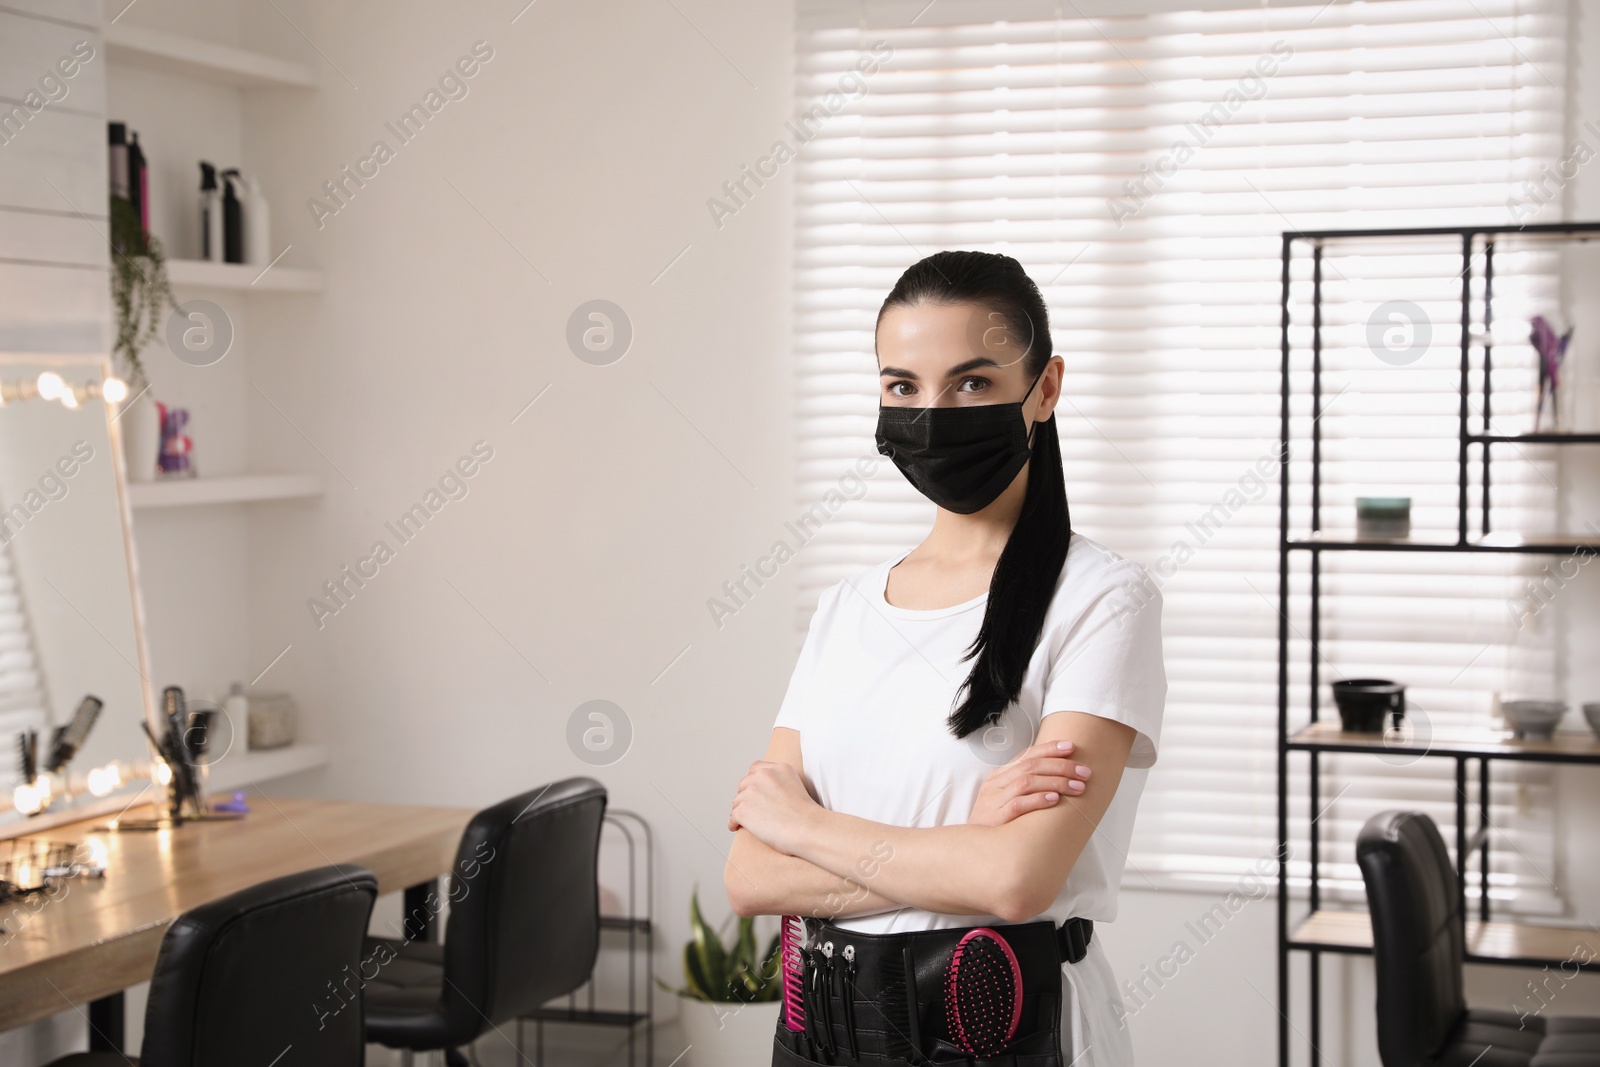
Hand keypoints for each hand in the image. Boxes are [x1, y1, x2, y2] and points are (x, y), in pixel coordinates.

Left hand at [728, 759, 819, 855]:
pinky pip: (732, 816)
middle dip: (745, 797)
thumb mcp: (798, 787)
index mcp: (779, 768)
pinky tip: (736, 828)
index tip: (752, 791)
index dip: (752, 781)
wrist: (809, 829)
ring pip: (737, 801)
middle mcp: (764, 776)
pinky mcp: (744, 809)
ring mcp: (752, 792)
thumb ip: (781, 782)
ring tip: (745, 821)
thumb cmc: (807, 816)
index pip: (756, 768)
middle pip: (744, 785)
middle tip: (749, 809)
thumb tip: (763, 794)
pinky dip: (733, 823)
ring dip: (740, 810)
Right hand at [967, 740, 1090, 826]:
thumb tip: (1057, 776)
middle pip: (1031, 766)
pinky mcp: (995, 817)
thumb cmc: (995, 824)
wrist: (972, 850)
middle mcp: (995, 784)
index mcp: (999, 776)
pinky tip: (1055, 799)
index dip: (1049, 749)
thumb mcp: (1006, 799)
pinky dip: (1039, 799)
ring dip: (1056, 782)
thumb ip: (1025, 787)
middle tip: (1084, 772)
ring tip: (1078, 787)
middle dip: (1061, 766)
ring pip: (1027, 781)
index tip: (1071, 747)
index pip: (1026, 755)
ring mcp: (994, 800)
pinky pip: (1019, 804)